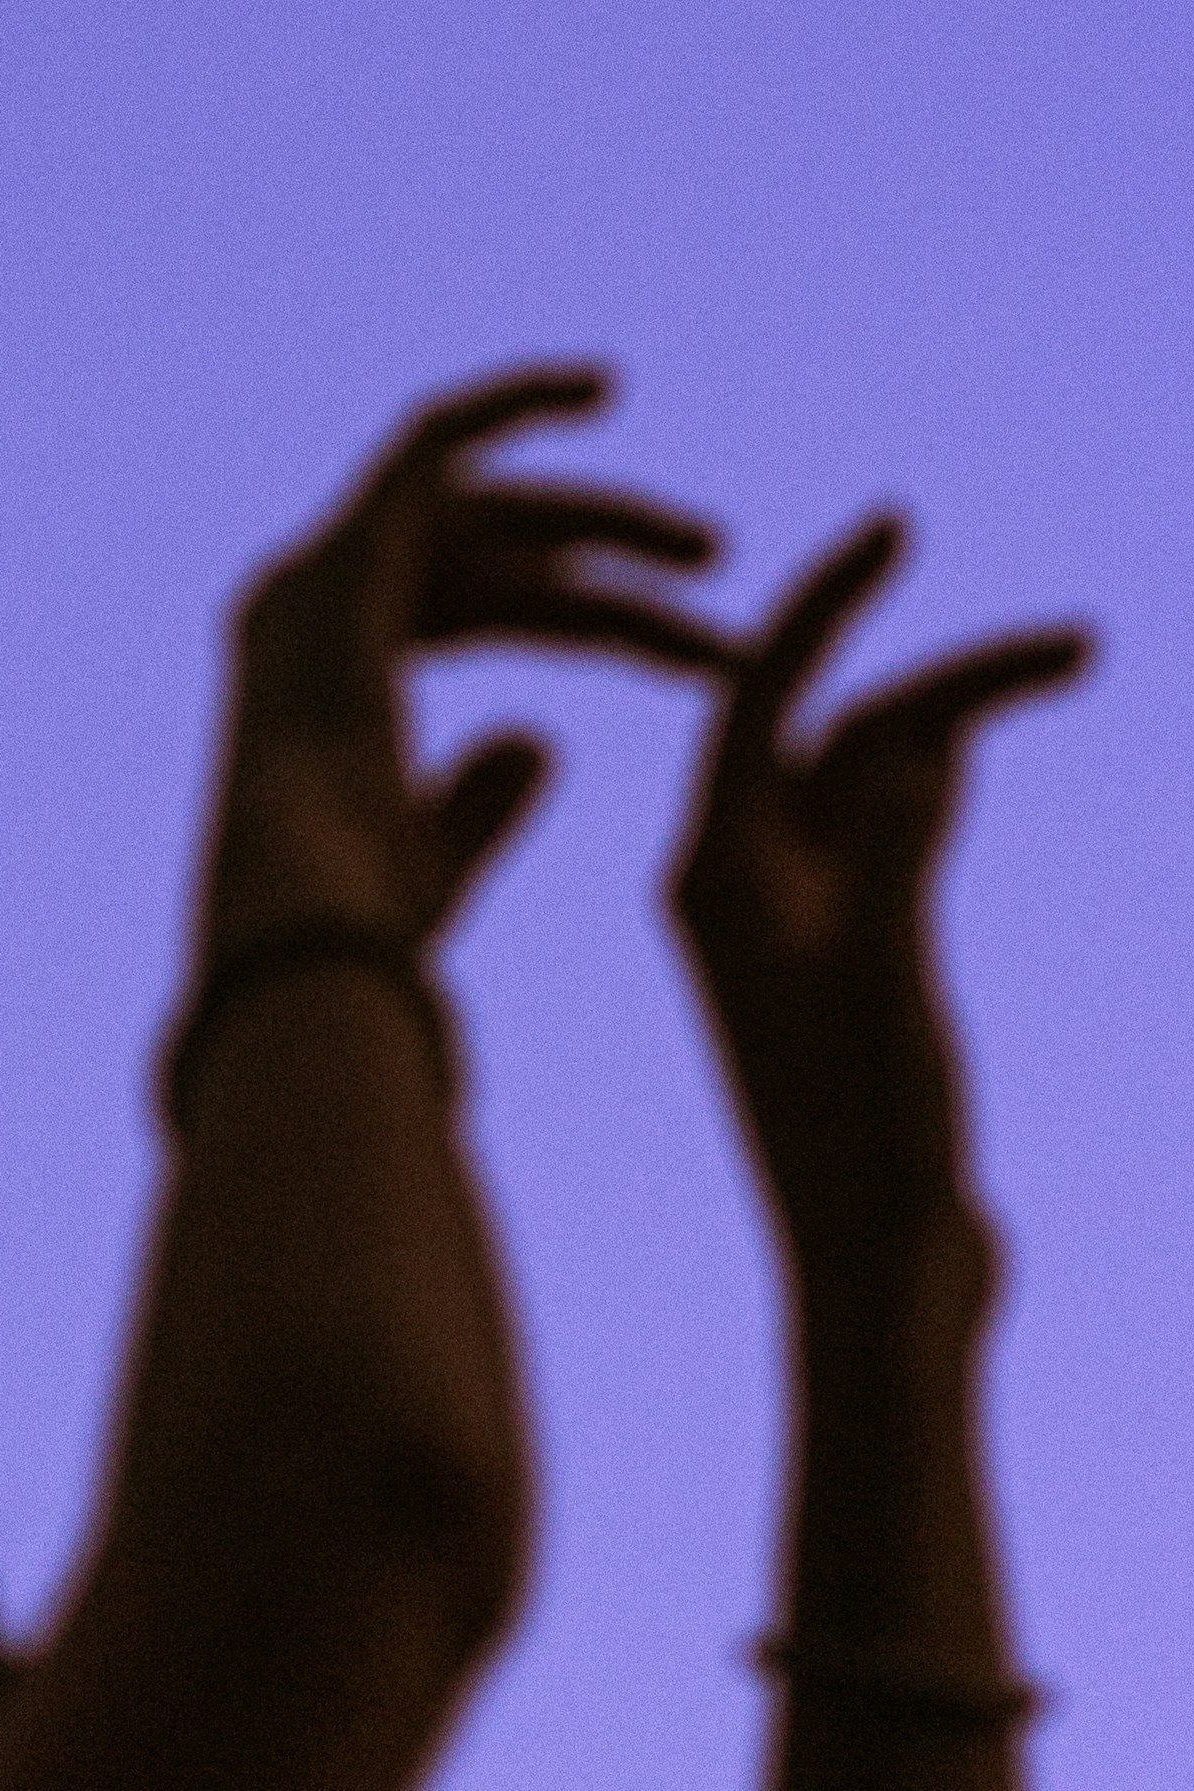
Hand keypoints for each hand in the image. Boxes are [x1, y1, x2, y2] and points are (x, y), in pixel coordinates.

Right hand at [200, 364, 728, 967]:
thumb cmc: (363, 917)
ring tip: (708, 545)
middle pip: (494, 556)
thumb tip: (542, 740)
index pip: (489, 618)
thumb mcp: (440, 855)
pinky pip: (434, 440)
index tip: (712, 656)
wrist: (311, 896)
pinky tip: (602, 386)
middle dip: (613, 558)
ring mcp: (322, 574)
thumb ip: (483, 799)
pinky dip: (512, 399)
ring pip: (486, 507)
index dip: (602, 627)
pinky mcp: (348, 538)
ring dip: (601, 514)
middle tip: (722, 564)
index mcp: (335, 692)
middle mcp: (317, 619)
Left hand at [670, 515, 1091, 1318]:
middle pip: (832, 729)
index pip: (756, 700)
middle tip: (1077, 646)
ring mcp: (793, 929)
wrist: (881, 1266)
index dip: (823, 604)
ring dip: (961, 717)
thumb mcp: (886, 974)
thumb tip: (912, 747)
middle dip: (942, 672)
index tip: (896, 523)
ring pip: (872, 779)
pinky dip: (939, 779)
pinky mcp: (848, 966)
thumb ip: (893, 851)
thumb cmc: (870, 1137)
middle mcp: (735, 893)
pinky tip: (986, 748)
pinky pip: (887, 833)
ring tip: (1077, 661)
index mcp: (713, 882)